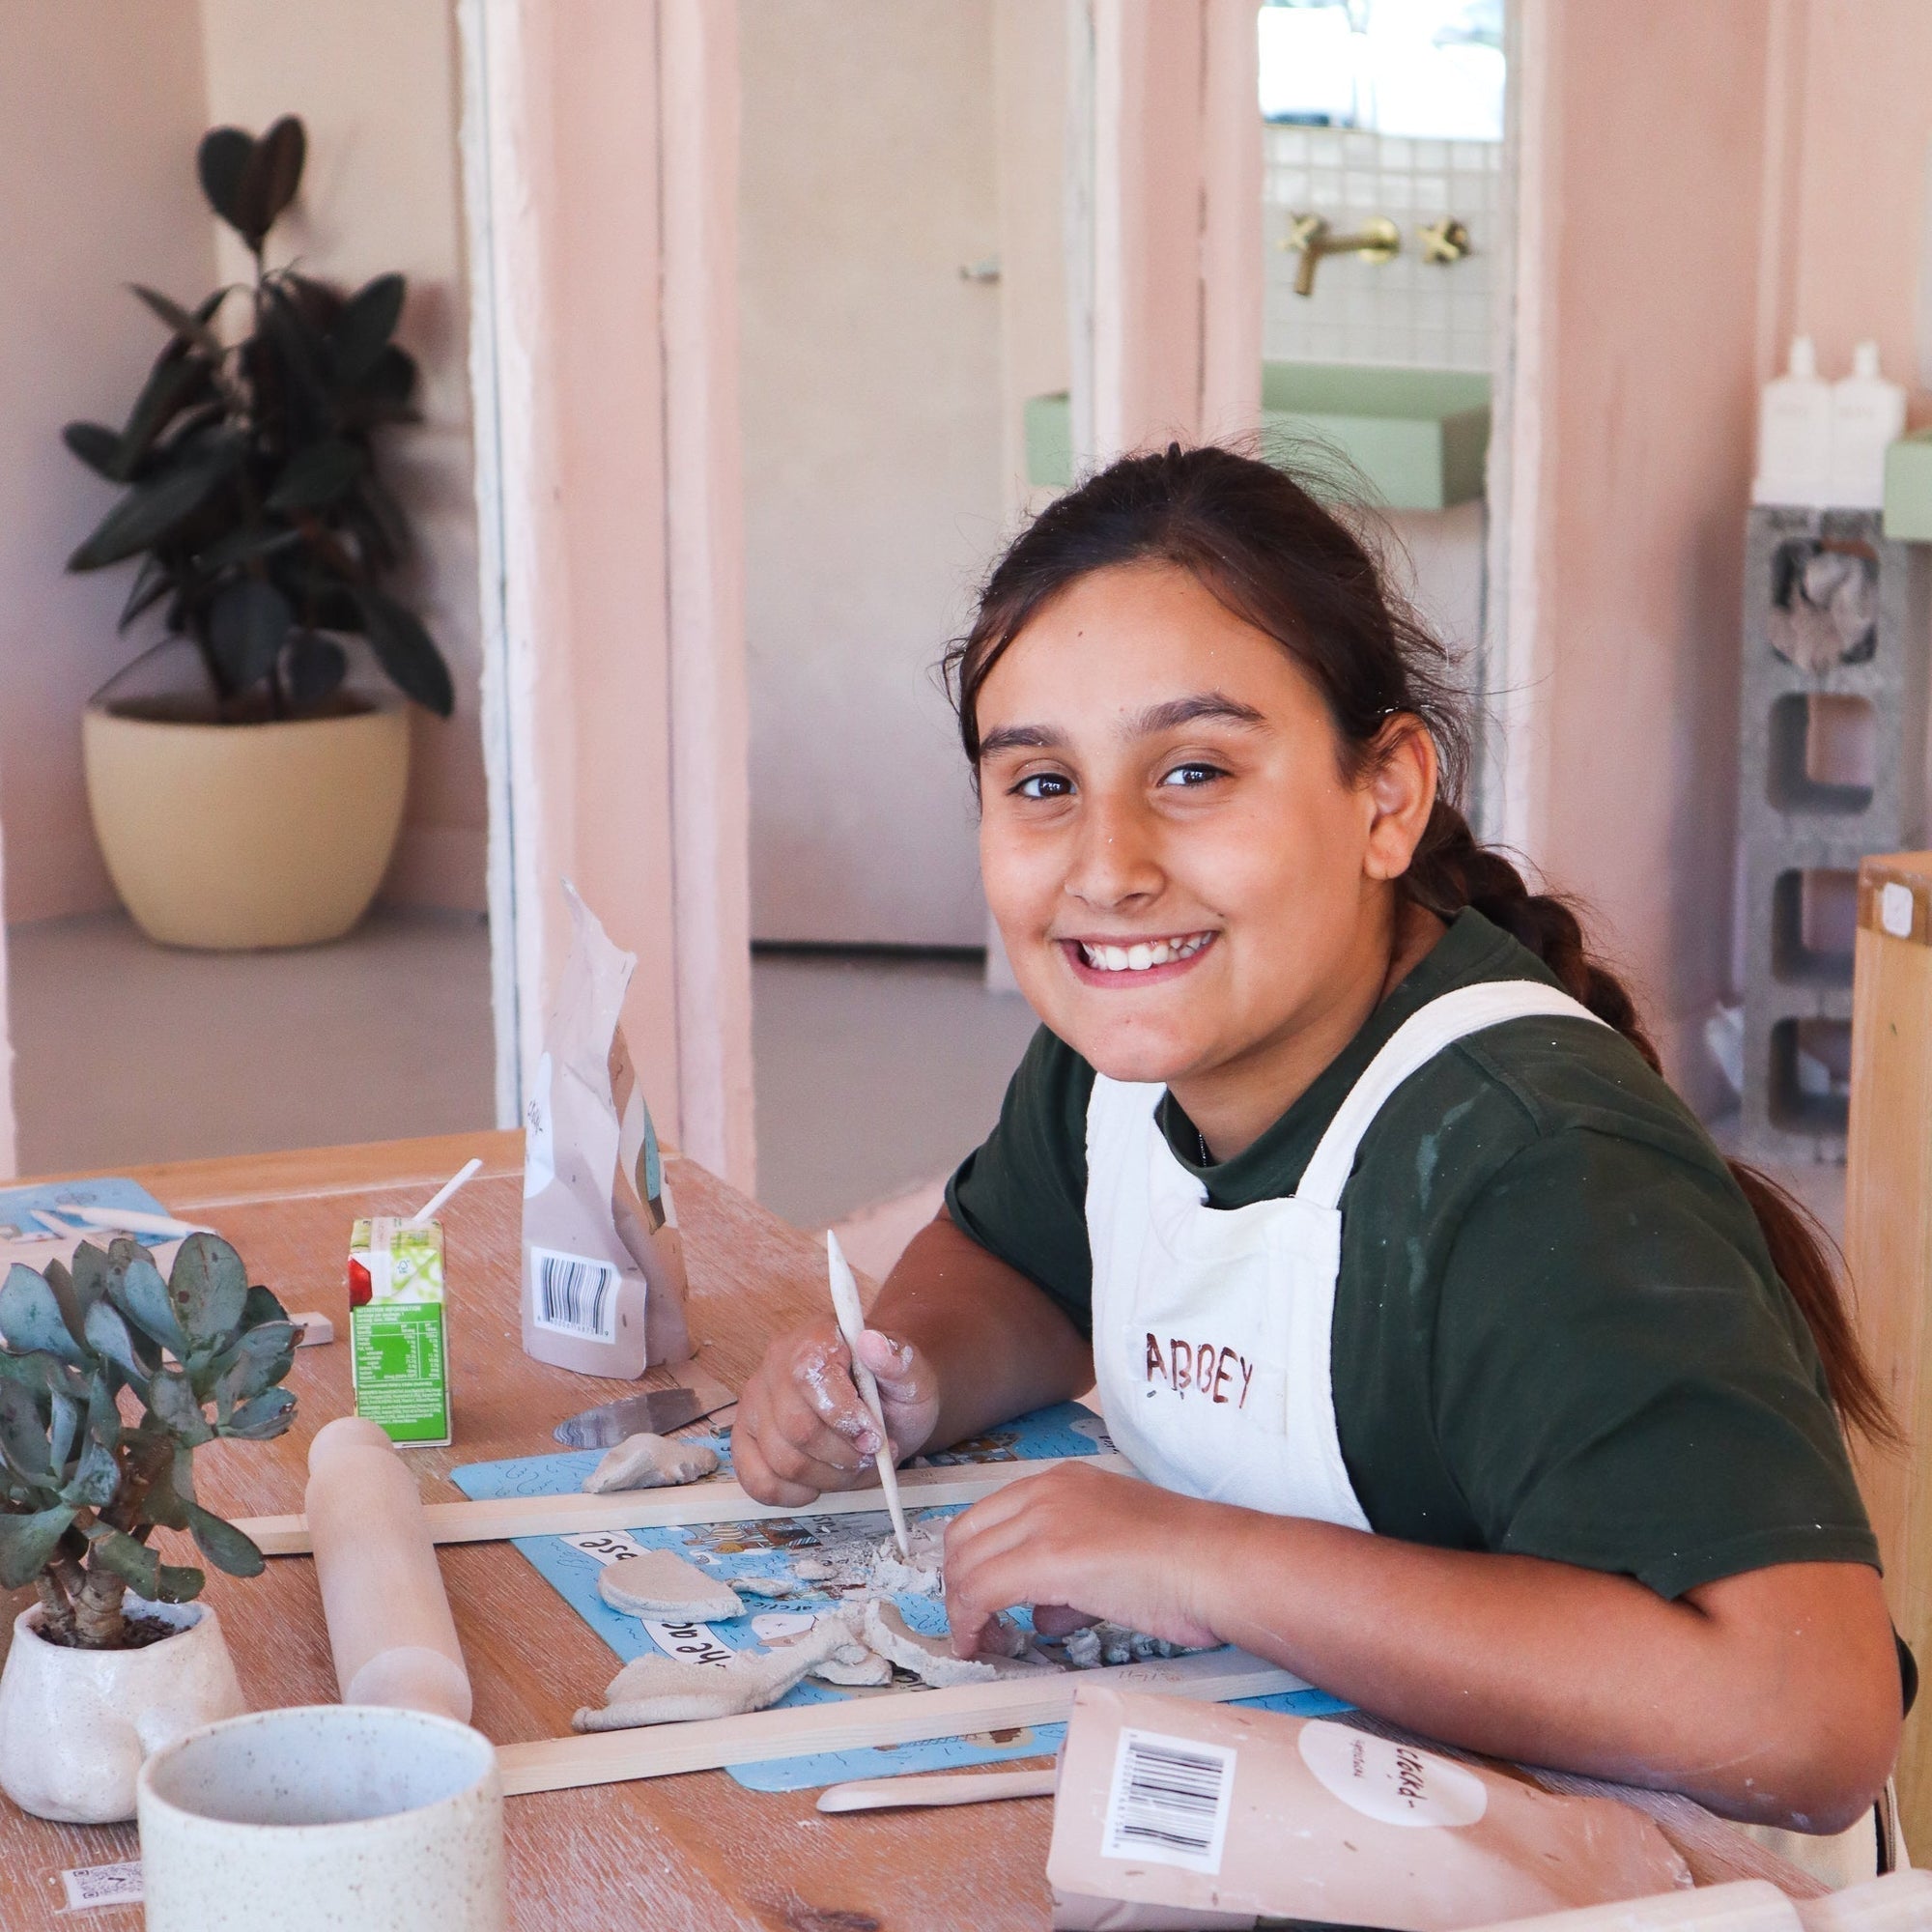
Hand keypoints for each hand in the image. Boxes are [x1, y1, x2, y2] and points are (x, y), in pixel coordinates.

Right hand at [733, 1318, 939, 1505]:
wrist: (884, 1404)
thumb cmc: (893, 1388)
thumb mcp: (912, 1374)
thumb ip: (897, 1360)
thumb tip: (873, 1344)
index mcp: (814, 1337)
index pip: (809, 1375)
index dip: (843, 1416)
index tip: (874, 1436)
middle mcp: (775, 1365)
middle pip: (796, 1428)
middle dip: (843, 1455)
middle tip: (871, 1454)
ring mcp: (755, 1403)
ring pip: (781, 1460)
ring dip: (828, 1477)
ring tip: (855, 1465)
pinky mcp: (746, 1439)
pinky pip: (758, 1481)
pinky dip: (795, 1494)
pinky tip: (820, 1482)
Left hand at [943, 1462, 1225, 1656]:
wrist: (1215, 1563)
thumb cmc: (1184, 1563)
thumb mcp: (1112, 1551)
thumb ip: (1067, 1576)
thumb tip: (1042, 1615)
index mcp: (1061, 1482)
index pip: (986, 1518)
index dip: (971, 1565)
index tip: (980, 1602)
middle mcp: (1045, 1491)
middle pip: (963, 1537)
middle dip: (958, 1587)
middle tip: (977, 1625)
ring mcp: (1045, 1519)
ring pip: (965, 1565)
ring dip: (962, 1609)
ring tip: (985, 1640)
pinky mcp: (1049, 1556)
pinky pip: (982, 1590)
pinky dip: (969, 1622)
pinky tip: (981, 1644)